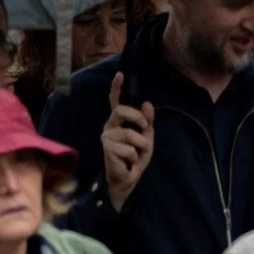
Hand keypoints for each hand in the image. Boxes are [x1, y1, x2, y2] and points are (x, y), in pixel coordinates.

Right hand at [101, 75, 154, 207]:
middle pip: (122, 111)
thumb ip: (147, 121)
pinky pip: (130, 149)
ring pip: (131, 134)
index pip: (115, 101)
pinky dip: (135, 157)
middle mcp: (110, 126)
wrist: (127, 179)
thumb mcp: (146, 137)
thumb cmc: (135, 157)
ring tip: (136, 155)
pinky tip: (129, 162)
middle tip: (145, 129)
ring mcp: (107, 137)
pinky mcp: (107, 149)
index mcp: (119, 121)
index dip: (117, 87)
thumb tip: (147, 103)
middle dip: (138, 119)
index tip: (121, 74)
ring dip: (142, 146)